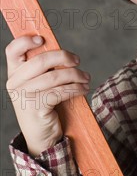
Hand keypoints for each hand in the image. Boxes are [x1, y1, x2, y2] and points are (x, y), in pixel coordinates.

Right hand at [5, 35, 89, 156]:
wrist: (42, 137)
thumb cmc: (43, 105)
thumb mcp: (38, 85)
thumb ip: (43, 68)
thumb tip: (63, 52)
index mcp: (14, 73)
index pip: (12, 50)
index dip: (26, 41)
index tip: (42, 39)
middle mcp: (15, 83)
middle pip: (40, 60)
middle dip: (63, 57)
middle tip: (77, 60)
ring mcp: (24, 96)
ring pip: (55, 76)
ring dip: (75, 75)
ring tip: (86, 77)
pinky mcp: (36, 108)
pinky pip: (60, 91)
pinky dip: (76, 88)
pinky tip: (84, 89)